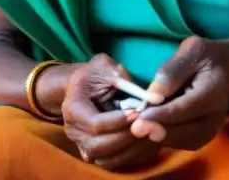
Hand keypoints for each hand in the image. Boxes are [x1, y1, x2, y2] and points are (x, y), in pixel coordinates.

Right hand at [61, 54, 162, 170]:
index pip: (95, 124)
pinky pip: (114, 162)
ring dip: (132, 150)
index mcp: (73, 109)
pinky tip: (148, 142)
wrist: (83, 86)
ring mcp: (84, 145)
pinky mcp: (97, 153)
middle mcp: (75, 132)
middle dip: (126, 138)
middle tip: (149, 126)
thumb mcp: (105, 66)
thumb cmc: (95, 73)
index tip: (138, 113)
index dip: (117, 121)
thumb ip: (125, 80)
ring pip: (107, 160)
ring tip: (150, 134)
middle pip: (99, 147)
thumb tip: (155, 98)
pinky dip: (132, 156)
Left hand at [131, 36, 228, 149]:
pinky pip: (179, 143)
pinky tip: (149, 128)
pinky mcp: (202, 136)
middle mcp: (214, 117)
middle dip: (156, 130)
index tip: (138, 119)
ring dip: (157, 136)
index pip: (183, 109)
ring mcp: (210, 130)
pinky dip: (162, 138)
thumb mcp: (192, 50)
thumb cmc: (208, 56)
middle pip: (182, 131)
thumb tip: (152, 94)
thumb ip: (172, 71)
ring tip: (137, 127)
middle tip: (133, 127)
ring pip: (179, 141)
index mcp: (212, 93)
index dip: (160, 115)